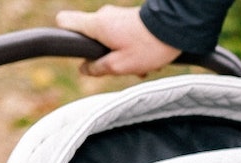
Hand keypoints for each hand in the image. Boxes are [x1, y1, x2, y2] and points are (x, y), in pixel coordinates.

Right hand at [55, 5, 180, 76]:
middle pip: (90, 36)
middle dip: (102, 54)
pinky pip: (125, 36)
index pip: (63, 20)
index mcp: (95, 24)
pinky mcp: (132, 19)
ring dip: (123, 56)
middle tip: (118, 65)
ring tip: (141, 66)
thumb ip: (98, 68)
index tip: (78, 51)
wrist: (176, 29)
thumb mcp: (120, 65)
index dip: (64, 36)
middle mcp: (103, 15)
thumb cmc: (148, 47)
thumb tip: (84, 69)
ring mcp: (118, 15)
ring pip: (111, 39)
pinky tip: (150, 60)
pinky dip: (134, 50)